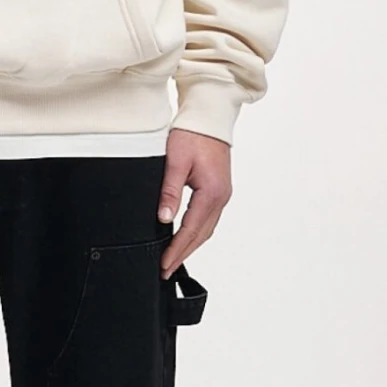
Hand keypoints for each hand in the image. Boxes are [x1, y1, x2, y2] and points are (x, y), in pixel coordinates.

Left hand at [157, 128, 230, 275]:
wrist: (209, 117)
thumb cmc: (192, 134)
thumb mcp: (176, 162)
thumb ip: (170, 192)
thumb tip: (164, 219)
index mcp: (211, 193)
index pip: (191, 230)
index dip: (176, 250)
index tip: (164, 264)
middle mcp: (221, 197)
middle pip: (201, 235)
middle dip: (183, 254)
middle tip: (166, 269)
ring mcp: (222, 194)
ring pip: (206, 228)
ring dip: (191, 245)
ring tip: (173, 258)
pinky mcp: (219, 189)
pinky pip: (208, 218)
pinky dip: (196, 232)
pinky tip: (185, 237)